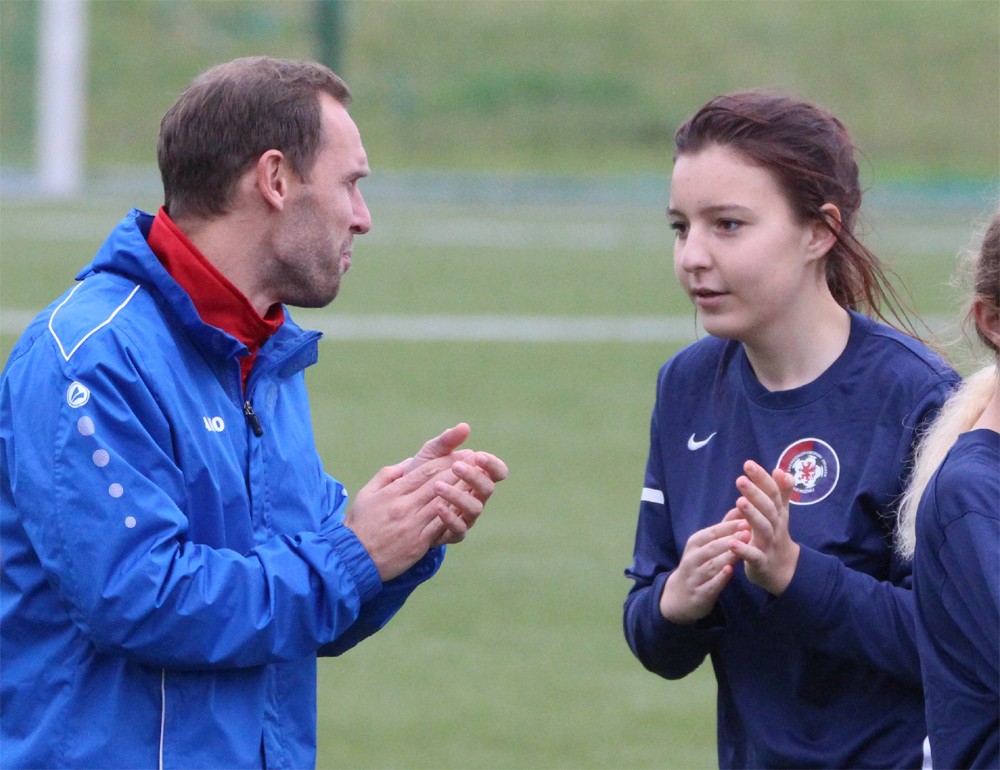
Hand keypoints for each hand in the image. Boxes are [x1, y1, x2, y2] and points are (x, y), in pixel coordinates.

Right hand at [345, 454, 467, 580]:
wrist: (353, 558)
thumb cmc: (360, 524)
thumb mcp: (368, 493)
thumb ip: (388, 475)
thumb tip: (408, 462)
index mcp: (393, 492)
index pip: (424, 471)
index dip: (446, 461)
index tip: (461, 453)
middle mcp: (404, 506)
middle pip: (437, 484)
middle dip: (458, 470)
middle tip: (476, 460)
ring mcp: (412, 524)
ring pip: (442, 503)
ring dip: (461, 491)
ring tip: (477, 480)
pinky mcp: (418, 543)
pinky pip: (440, 526)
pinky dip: (454, 515)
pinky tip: (466, 508)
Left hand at [405, 423, 508, 546]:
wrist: (399, 502)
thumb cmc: (421, 475)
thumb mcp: (430, 454)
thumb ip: (446, 441)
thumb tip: (465, 426)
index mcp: (476, 477)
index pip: (497, 472)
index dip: (493, 465)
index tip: (478, 456)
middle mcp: (476, 497)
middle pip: (488, 488)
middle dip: (473, 476)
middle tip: (455, 465)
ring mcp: (466, 516)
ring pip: (475, 508)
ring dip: (458, 496)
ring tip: (437, 486)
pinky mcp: (453, 533)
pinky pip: (459, 529)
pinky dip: (450, 517)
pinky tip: (437, 506)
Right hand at [659, 517, 750, 624]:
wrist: (679, 596)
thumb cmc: (699, 565)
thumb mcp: (706, 545)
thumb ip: (723, 528)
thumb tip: (740, 507)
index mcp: (695, 543)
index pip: (713, 532)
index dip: (729, 526)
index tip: (747, 519)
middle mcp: (692, 558)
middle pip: (712, 547)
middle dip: (730, 539)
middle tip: (748, 532)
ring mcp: (694, 577)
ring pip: (711, 565)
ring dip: (727, 556)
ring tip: (743, 550)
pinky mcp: (699, 594)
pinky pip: (710, 585)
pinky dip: (719, 578)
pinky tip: (730, 572)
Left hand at [728, 460, 799, 595]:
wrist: (783, 570)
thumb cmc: (776, 535)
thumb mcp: (780, 513)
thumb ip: (781, 492)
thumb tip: (782, 470)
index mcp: (778, 513)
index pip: (772, 493)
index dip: (762, 478)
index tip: (748, 464)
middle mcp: (775, 526)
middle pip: (768, 508)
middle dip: (755, 493)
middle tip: (741, 479)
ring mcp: (769, 544)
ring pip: (763, 528)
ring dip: (752, 515)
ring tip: (740, 502)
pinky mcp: (761, 562)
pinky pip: (754, 555)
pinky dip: (744, 549)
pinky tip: (732, 542)